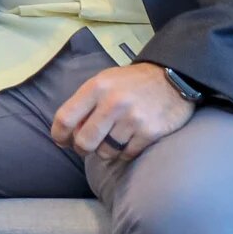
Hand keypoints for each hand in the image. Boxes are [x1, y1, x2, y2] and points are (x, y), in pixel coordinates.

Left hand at [51, 63, 195, 162]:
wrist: (173, 78)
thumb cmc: (131, 83)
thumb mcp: (104, 81)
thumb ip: (85, 103)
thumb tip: (69, 133)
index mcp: (96, 87)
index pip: (65, 118)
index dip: (59, 134)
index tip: (61, 141)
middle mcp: (113, 103)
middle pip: (84, 141)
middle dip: (82, 149)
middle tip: (87, 148)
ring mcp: (133, 118)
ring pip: (106, 151)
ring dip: (106, 151)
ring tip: (112, 141)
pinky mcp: (150, 132)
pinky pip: (127, 154)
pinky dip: (125, 153)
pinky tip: (129, 142)